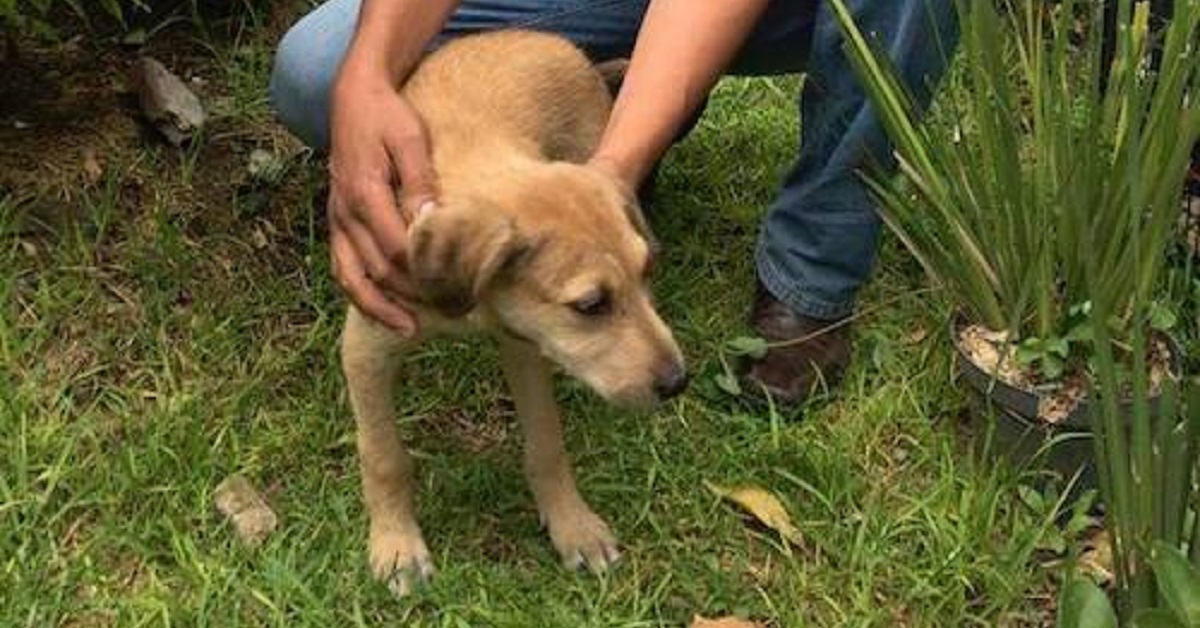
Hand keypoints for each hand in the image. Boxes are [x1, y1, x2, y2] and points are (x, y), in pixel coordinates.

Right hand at [327, 69, 436, 334]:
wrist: (354, 99)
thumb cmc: (388, 117)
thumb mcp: (410, 140)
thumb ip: (419, 183)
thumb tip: (430, 222)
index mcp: (364, 193)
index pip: (395, 248)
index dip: (425, 272)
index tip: (458, 285)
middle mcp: (345, 213)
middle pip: (377, 270)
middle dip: (413, 296)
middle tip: (451, 311)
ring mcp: (337, 221)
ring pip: (351, 278)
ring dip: (380, 308)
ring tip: (410, 330)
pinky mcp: (337, 224)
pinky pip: (342, 268)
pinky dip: (361, 294)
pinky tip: (385, 311)